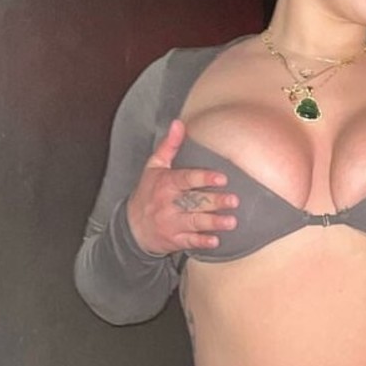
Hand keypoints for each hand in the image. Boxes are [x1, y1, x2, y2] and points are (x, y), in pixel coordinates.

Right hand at [126, 120, 238, 254]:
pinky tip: (216, 240)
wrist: (131, 227)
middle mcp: (168, 204)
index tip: (222, 178)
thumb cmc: (147, 193)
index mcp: (165, 184)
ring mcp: (171, 223)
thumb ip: (169, 146)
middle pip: (194, 202)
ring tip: (232, 221)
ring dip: (213, 222)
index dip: (203, 178)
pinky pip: (189, 241)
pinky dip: (202, 242)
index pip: (185, 179)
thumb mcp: (154, 167)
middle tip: (234, 200)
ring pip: (194, 222)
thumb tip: (178, 123)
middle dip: (214, 202)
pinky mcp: (174, 240)